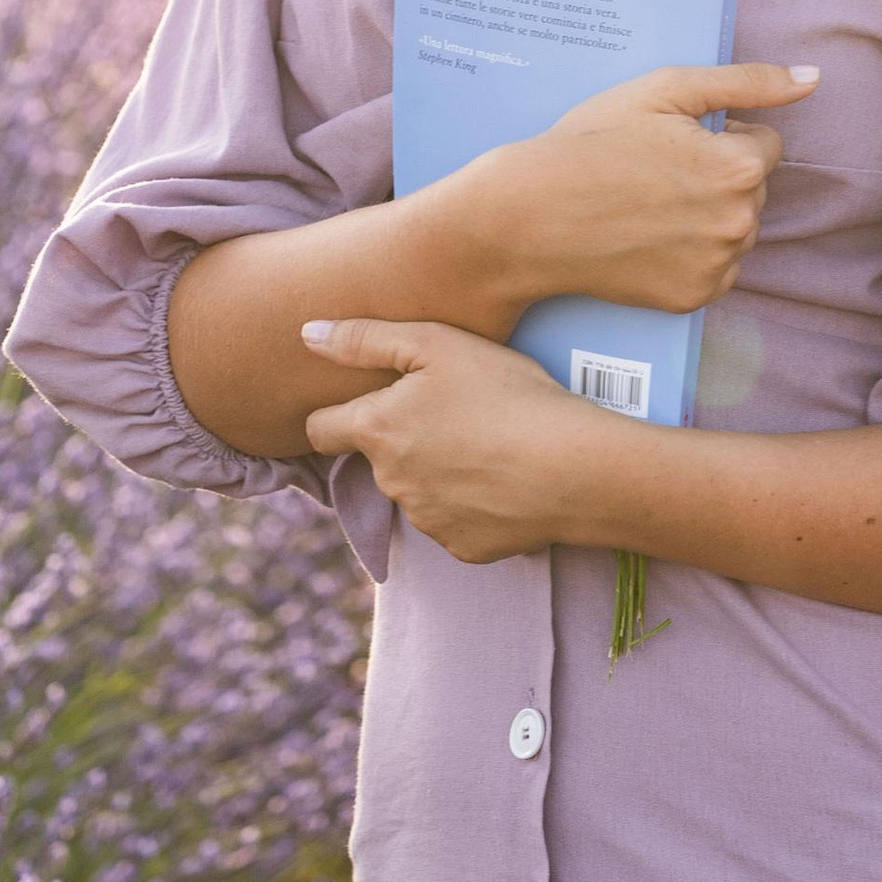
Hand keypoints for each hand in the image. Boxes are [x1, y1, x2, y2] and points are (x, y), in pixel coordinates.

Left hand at [301, 318, 625, 563]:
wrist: (575, 468)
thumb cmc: (509, 394)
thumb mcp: (438, 344)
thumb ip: (365, 337)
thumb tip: (306, 334)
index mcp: (377, 431)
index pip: (319, 429)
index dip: (336, 413)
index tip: (369, 402)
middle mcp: (390, 483)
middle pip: (376, 458)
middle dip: (402, 438)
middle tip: (455, 411)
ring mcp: (426, 521)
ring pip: (415, 490)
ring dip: (436, 470)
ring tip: (487, 442)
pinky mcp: (463, 547)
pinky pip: (454, 520)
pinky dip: (470, 502)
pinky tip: (504, 478)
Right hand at [452, 60, 817, 317]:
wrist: (530, 217)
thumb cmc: (592, 143)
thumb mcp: (665, 90)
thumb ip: (747, 82)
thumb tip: (813, 79)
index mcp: (739, 168)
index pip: (764, 144)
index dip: (719, 135)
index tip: (671, 141)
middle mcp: (740, 223)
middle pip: (753, 189)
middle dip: (718, 176)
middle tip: (654, 172)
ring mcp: (718, 267)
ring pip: (736, 228)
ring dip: (708, 215)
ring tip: (648, 205)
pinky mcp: (694, 299)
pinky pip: (715, 267)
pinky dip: (691, 254)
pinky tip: (647, 238)